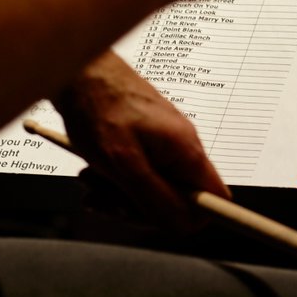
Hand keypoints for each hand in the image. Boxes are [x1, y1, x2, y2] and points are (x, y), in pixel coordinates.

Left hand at [49, 51, 229, 231]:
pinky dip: (116, 181)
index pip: (216, 200)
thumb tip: (185, 224)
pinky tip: (94, 175)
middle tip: (107, 201)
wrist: (81, 71)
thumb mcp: (123, 161)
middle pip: (179, 201)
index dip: (191, 218)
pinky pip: (141, 175)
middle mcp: (183, 148)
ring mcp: (166, 144)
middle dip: (140, 208)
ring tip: (92, 182)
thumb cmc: (100, 106)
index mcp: (186, 151)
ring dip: (121, 195)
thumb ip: (156, 195)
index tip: (156, 221)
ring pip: (155, 189)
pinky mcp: (149, 142)